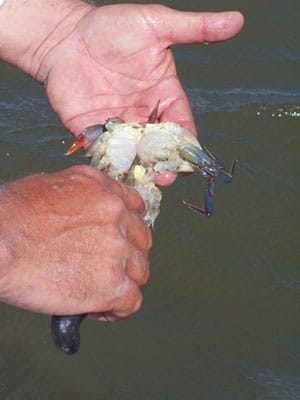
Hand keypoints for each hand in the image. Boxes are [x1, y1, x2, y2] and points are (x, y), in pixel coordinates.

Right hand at [0, 166, 150, 319]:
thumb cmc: (12, 216)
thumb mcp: (53, 185)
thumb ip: (83, 196)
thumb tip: (88, 213)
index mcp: (104, 192)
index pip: (136, 208)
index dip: (130, 228)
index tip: (124, 239)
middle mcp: (116, 216)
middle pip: (141, 241)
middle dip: (128, 255)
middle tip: (108, 266)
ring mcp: (116, 250)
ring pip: (140, 271)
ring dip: (124, 281)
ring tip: (102, 290)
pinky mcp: (110, 284)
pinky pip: (132, 301)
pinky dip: (118, 309)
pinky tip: (101, 309)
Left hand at [37, 4, 242, 182]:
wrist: (65, 36)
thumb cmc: (111, 27)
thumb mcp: (156, 23)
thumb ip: (195, 28)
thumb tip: (236, 20)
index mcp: (163, 96)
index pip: (180, 125)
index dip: (186, 142)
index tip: (188, 158)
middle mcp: (142, 115)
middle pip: (158, 147)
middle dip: (164, 164)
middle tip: (164, 177)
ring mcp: (117, 126)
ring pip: (134, 155)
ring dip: (139, 170)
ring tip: (143, 182)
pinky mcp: (92, 131)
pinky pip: (104, 154)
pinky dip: (111, 167)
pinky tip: (115, 176)